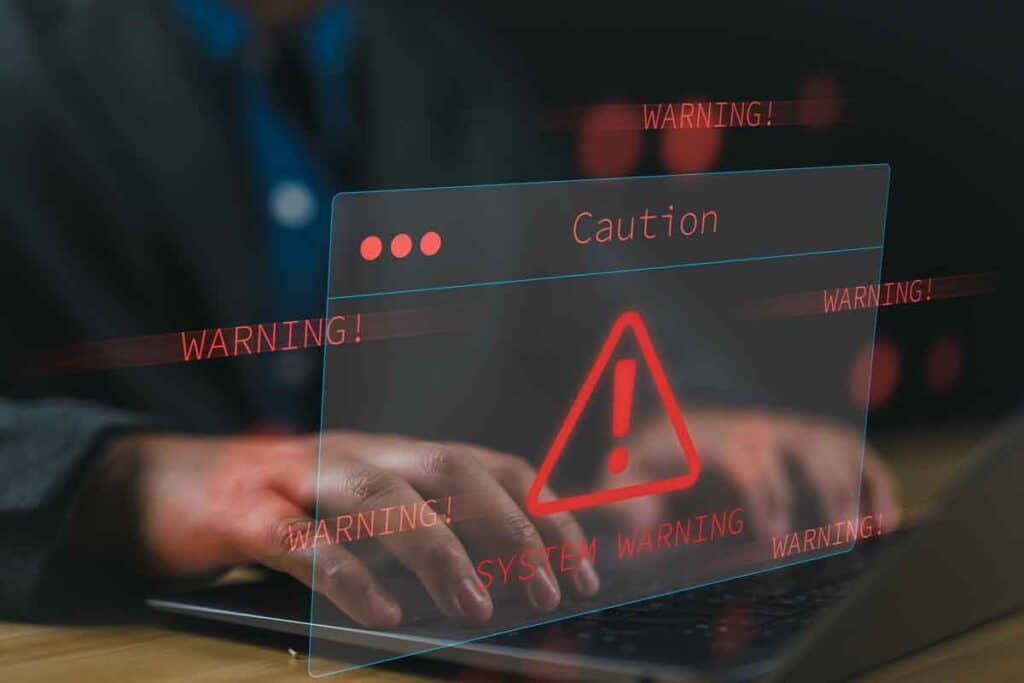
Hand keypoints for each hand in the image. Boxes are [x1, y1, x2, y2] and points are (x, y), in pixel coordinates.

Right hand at [74, 431, 598, 627]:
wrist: (164, 482)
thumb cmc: (280, 505)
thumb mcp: (360, 512)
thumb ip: (422, 532)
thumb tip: (497, 582)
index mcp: (394, 456)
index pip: (487, 467)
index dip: (542, 509)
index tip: (583, 563)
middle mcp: (360, 455)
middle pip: (449, 471)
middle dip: (510, 526)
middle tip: (552, 587)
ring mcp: (301, 476)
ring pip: (381, 496)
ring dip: (436, 549)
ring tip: (476, 604)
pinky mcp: (243, 509)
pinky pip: (301, 539)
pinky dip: (346, 575)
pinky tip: (379, 613)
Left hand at [594, 409, 899, 536]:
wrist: (668, 426)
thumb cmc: (645, 465)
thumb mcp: (620, 478)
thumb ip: (618, 500)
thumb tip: (639, 519)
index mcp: (712, 440)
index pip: (746, 461)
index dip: (763, 496)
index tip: (772, 537)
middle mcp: (756, 430)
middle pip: (801, 452)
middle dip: (822, 493)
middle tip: (836, 540)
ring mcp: (788, 433)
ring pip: (833, 449)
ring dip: (854, 489)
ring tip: (866, 535)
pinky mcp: (811, 443)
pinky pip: (853, 453)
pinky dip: (875, 481)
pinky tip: (884, 521)